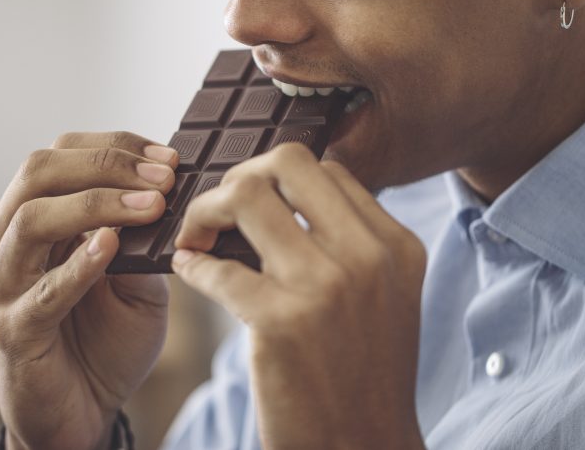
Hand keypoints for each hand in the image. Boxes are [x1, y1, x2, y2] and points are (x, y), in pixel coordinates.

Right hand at [0, 131, 177, 449]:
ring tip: (149, 206)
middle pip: (38, 172)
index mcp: (33, 216)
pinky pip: (42, 291)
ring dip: (95, 204)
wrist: (84, 411)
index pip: (61, 155)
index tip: (168, 157)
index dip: (115, 147)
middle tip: (163, 177)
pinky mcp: (14, 330)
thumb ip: (141, 237)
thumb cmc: (106, 338)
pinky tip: (110, 246)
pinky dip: (77, 264)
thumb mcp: (136, 277)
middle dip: (105, 165)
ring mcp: (3, 284)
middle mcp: (7, 241)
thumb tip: (169, 191)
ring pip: (31, 220)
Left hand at [171, 143, 426, 449]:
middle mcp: (367, 256)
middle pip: (288, 163)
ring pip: (246, 195)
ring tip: (196, 237)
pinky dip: (192, 264)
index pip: (327, 169)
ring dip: (206, 211)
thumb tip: (281, 200)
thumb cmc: (361, 378)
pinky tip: (189, 272)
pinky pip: (215, 265)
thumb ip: (349, 246)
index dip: (277, 177)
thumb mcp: (382, 299)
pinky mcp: (280, 322)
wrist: (361, 449)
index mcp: (395, 246)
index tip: (250, 203)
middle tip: (218, 211)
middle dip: (239, 176)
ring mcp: (325, 286)